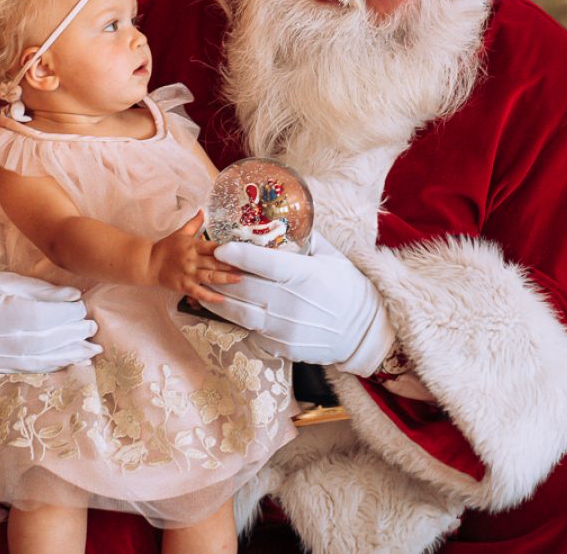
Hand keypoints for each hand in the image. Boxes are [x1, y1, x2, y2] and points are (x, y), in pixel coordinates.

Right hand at [0, 268, 101, 372]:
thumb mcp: (8, 280)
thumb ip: (42, 290)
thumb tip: (74, 296)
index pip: (38, 317)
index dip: (65, 314)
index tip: (83, 307)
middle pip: (40, 340)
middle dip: (71, 335)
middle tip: (92, 328)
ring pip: (37, 360)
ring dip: (68, 355)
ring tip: (91, 348)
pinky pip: (27, 369)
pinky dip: (53, 366)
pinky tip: (72, 360)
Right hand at [149, 212, 239, 303]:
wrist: (148, 262)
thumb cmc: (166, 247)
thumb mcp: (180, 233)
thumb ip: (194, 223)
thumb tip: (202, 211)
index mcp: (192, 246)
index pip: (213, 247)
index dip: (227, 251)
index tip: (240, 253)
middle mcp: (192, 259)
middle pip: (214, 263)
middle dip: (231, 266)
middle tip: (247, 268)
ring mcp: (188, 273)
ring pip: (210, 277)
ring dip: (225, 279)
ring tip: (239, 280)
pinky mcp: (183, 286)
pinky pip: (199, 292)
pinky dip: (210, 297)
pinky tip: (221, 299)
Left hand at [203, 231, 395, 375]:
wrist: (362, 331)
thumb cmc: (347, 288)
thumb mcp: (331, 257)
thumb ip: (305, 239)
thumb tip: (282, 220)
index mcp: (306, 276)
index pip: (265, 264)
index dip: (238, 255)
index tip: (219, 248)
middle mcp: (292, 303)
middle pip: (244, 288)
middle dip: (219, 275)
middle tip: (204, 265)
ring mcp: (285, 328)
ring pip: (240, 313)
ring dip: (218, 300)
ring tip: (203, 288)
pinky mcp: (282, 347)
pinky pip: (252, 331)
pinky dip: (239, 319)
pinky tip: (228, 309)